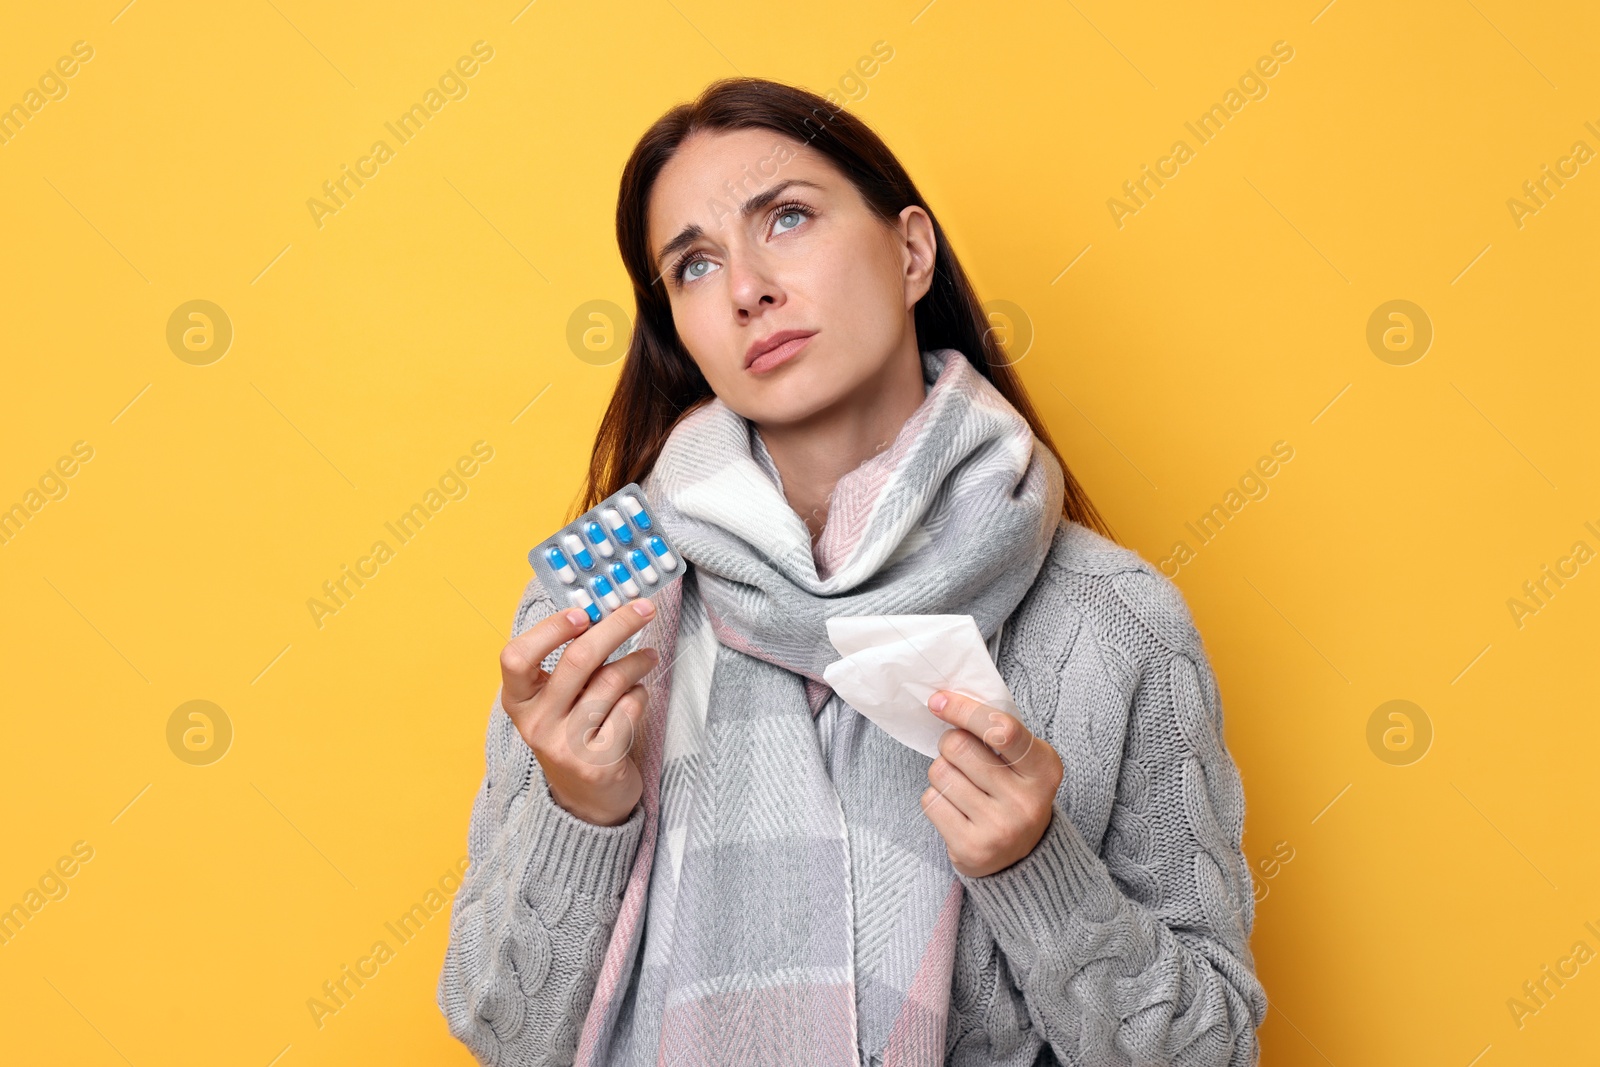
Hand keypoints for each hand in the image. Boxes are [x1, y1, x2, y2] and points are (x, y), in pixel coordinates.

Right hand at [498, 597, 659, 826]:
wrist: (586, 800)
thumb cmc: (573, 732)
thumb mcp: (557, 701)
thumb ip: (569, 662)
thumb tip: (604, 610)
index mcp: (518, 701)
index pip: (516, 657)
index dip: (549, 629)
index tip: (583, 612)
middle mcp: (536, 724)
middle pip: (578, 660)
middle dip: (617, 626)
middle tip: (643, 609)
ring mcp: (566, 746)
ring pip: (611, 682)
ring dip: (637, 662)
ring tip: (647, 657)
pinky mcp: (598, 763)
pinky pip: (629, 709)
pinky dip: (641, 694)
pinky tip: (638, 695)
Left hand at [919, 690, 1064, 877]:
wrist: (1022, 857)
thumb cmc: (1013, 791)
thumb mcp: (1021, 759)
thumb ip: (994, 729)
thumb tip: (944, 700)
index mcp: (1044, 768)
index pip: (1001, 730)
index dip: (964, 710)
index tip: (938, 701)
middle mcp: (1026, 801)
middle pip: (958, 747)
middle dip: (949, 743)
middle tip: (960, 754)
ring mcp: (1000, 828)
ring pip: (939, 773)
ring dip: (941, 772)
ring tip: (962, 785)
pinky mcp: (972, 849)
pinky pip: (930, 801)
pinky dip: (935, 798)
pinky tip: (956, 809)